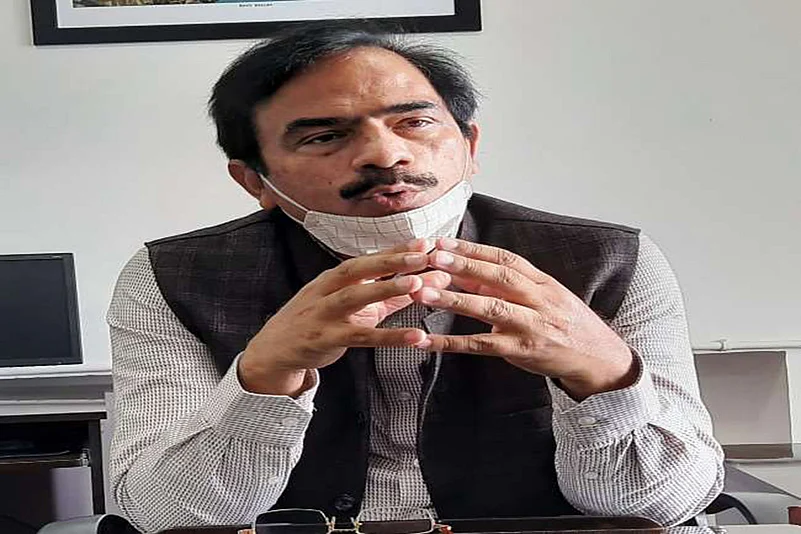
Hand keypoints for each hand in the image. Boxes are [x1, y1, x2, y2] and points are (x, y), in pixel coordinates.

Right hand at [239, 239, 450, 395]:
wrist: (277, 348)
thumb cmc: (320, 321)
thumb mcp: (355, 305)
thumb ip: (391, 295)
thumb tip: (429, 282)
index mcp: (335, 277)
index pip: (368, 258)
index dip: (396, 249)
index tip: (425, 242)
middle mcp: (328, 289)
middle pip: (359, 269)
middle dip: (391, 260)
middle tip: (422, 255)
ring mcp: (325, 313)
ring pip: (355, 297)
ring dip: (385, 288)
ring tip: (416, 285)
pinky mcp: (327, 338)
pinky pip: (361, 337)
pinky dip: (389, 337)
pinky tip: (415, 337)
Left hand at [412, 238, 635, 399]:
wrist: (599, 358)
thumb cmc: (566, 324)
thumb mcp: (543, 297)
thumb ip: (506, 286)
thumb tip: (465, 273)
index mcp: (542, 282)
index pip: (505, 259)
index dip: (474, 249)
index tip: (445, 242)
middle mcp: (538, 300)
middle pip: (498, 278)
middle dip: (463, 265)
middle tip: (433, 257)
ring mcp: (531, 326)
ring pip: (490, 309)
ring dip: (454, 300)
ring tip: (424, 293)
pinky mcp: (522, 351)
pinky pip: (482, 346)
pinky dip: (451, 343)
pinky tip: (427, 341)